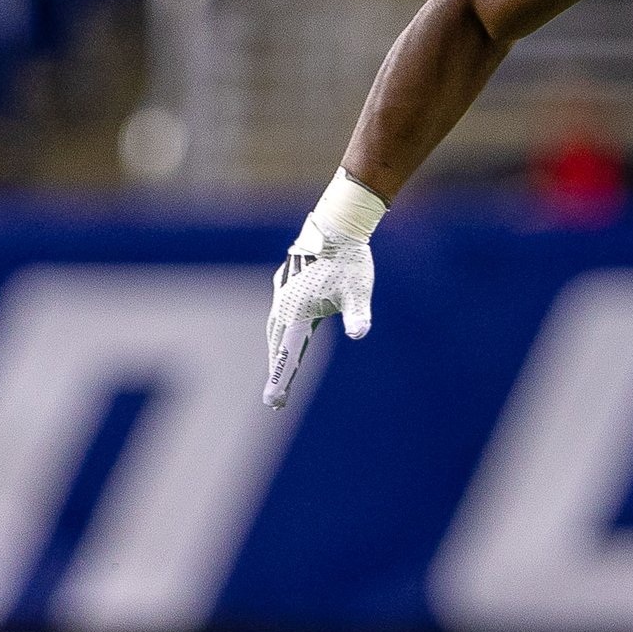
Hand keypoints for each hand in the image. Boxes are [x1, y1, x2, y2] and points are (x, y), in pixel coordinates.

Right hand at [263, 227, 372, 408]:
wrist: (338, 227)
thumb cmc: (350, 261)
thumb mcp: (358, 292)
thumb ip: (359, 315)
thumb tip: (360, 333)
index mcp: (298, 312)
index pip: (288, 355)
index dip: (281, 381)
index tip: (272, 403)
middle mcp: (285, 306)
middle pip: (278, 347)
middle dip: (277, 372)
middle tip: (275, 399)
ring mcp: (283, 294)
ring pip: (275, 330)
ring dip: (276, 352)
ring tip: (279, 371)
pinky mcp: (286, 286)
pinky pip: (278, 316)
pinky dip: (278, 332)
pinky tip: (283, 334)